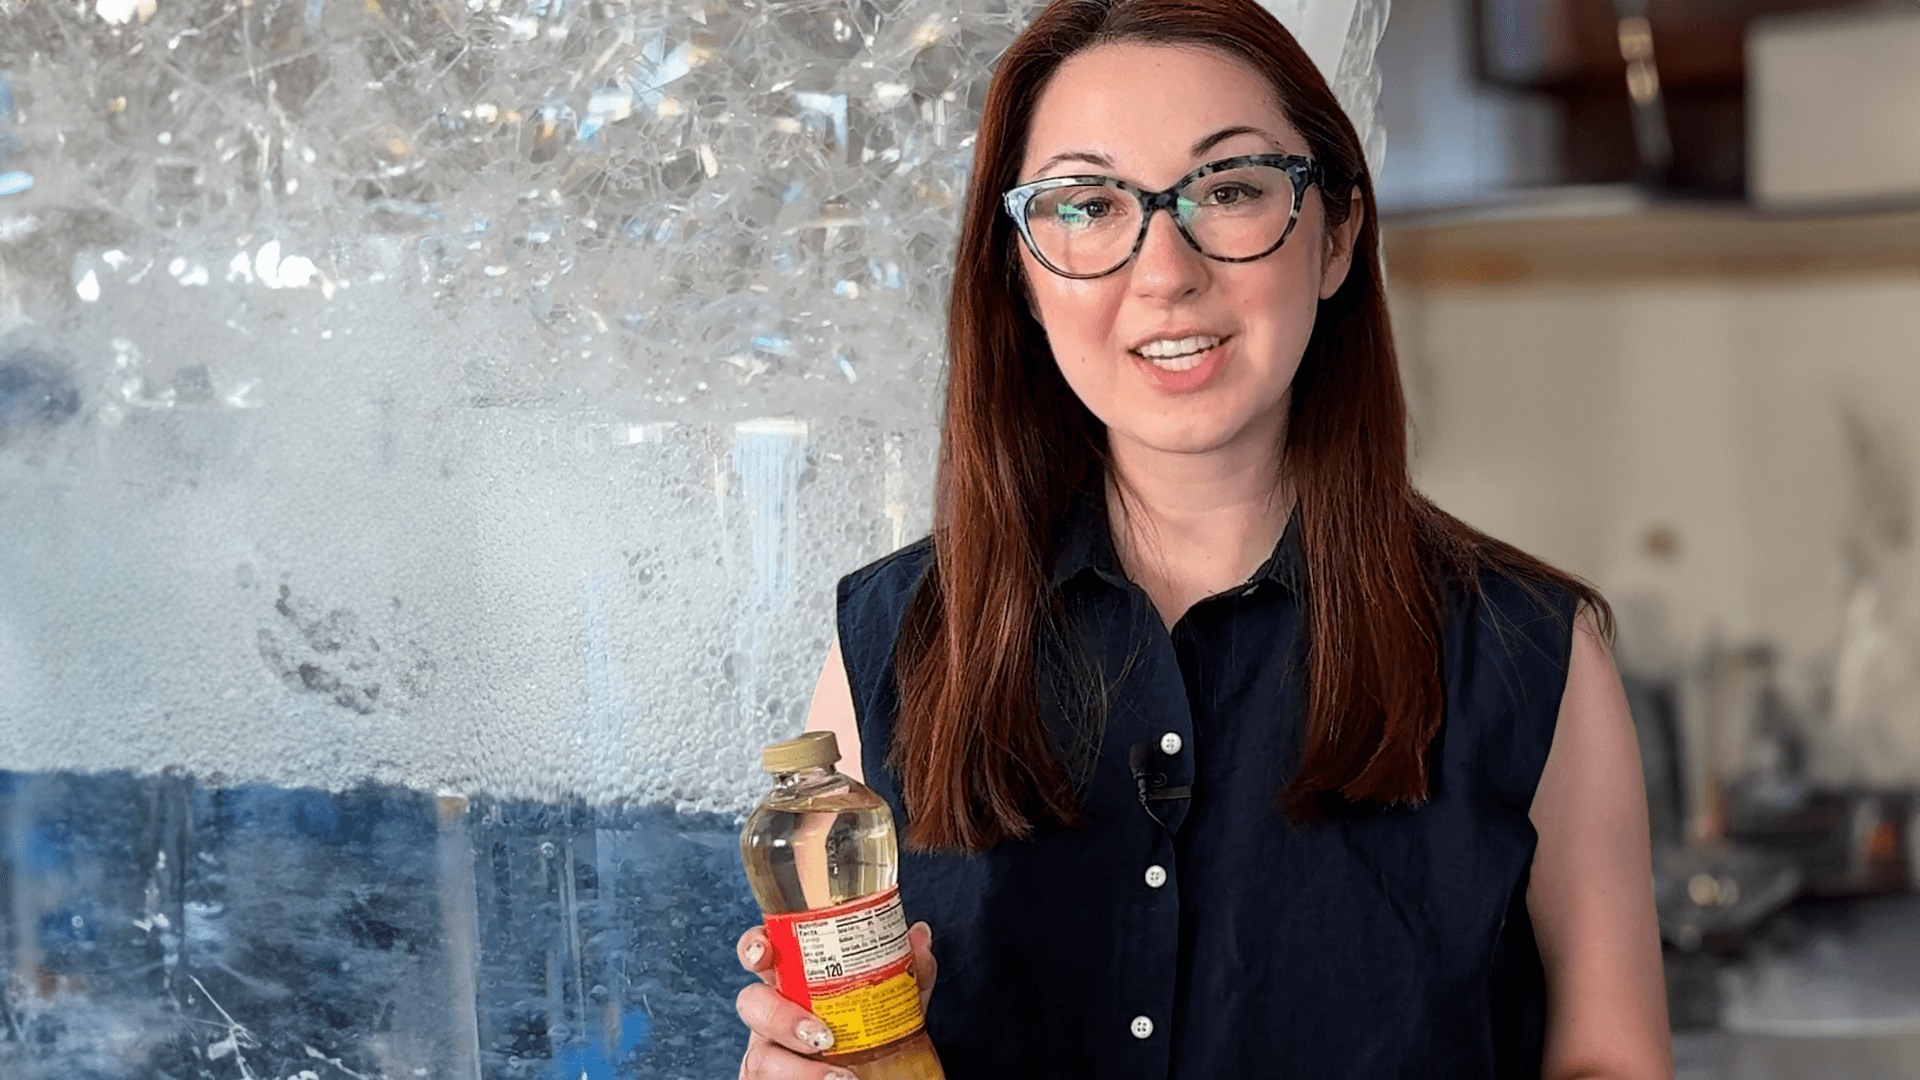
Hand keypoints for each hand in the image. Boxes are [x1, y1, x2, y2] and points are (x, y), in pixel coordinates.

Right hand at [735, 920, 937, 1079]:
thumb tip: (920, 935)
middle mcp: (772, 1016)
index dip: (753, 948)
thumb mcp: (893, 1003)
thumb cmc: (871, 1033)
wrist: (876, 1074)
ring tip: (842, 1078)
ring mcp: (768, 1054)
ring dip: (797, 1070)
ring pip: (760, 1059)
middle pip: (750, 1005)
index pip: (761, 954)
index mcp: (792, 982)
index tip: (765, 955)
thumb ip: (907, 973)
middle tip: (824, 1036)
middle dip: (779, 1018)